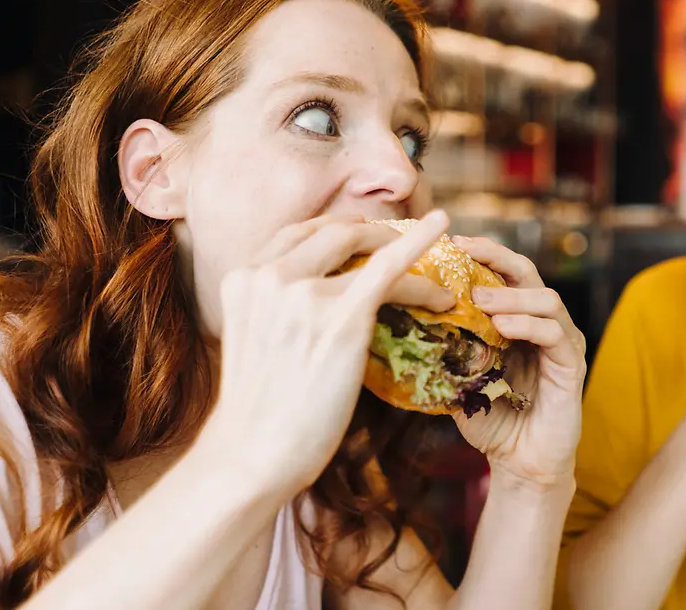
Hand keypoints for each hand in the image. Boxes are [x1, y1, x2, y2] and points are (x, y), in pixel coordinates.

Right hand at [202, 211, 455, 499]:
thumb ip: (275, 308)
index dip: (335, 230)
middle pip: (333, 232)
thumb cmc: (258, 412)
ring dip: (405, 247)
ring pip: (367, 249)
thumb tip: (315, 302)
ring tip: (434, 257)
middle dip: (372, 233)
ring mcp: (304, 294)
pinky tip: (442, 229)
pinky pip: (391, 269)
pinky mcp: (342, 317)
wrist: (252, 456)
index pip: (296, 234)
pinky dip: (421, 247)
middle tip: (400, 242)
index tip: (361, 235)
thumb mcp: (252, 339)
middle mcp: (269, 276)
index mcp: (243, 278)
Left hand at [450, 236, 586, 490]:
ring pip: (545, 298)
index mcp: (517, 319)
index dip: (481, 254)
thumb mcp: (458, 379)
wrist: (521, 464)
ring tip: (477, 300)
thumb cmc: (491, 420)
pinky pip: (554, 334)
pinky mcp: (572, 365)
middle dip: (495, 258)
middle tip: (463, 253)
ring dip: (509, 295)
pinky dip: (527, 325)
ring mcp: (562, 342)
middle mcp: (543, 323)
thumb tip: (400, 325)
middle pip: (527, 272)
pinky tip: (502, 327)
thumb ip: (444, 351)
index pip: (503, 272)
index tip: (450, 244)